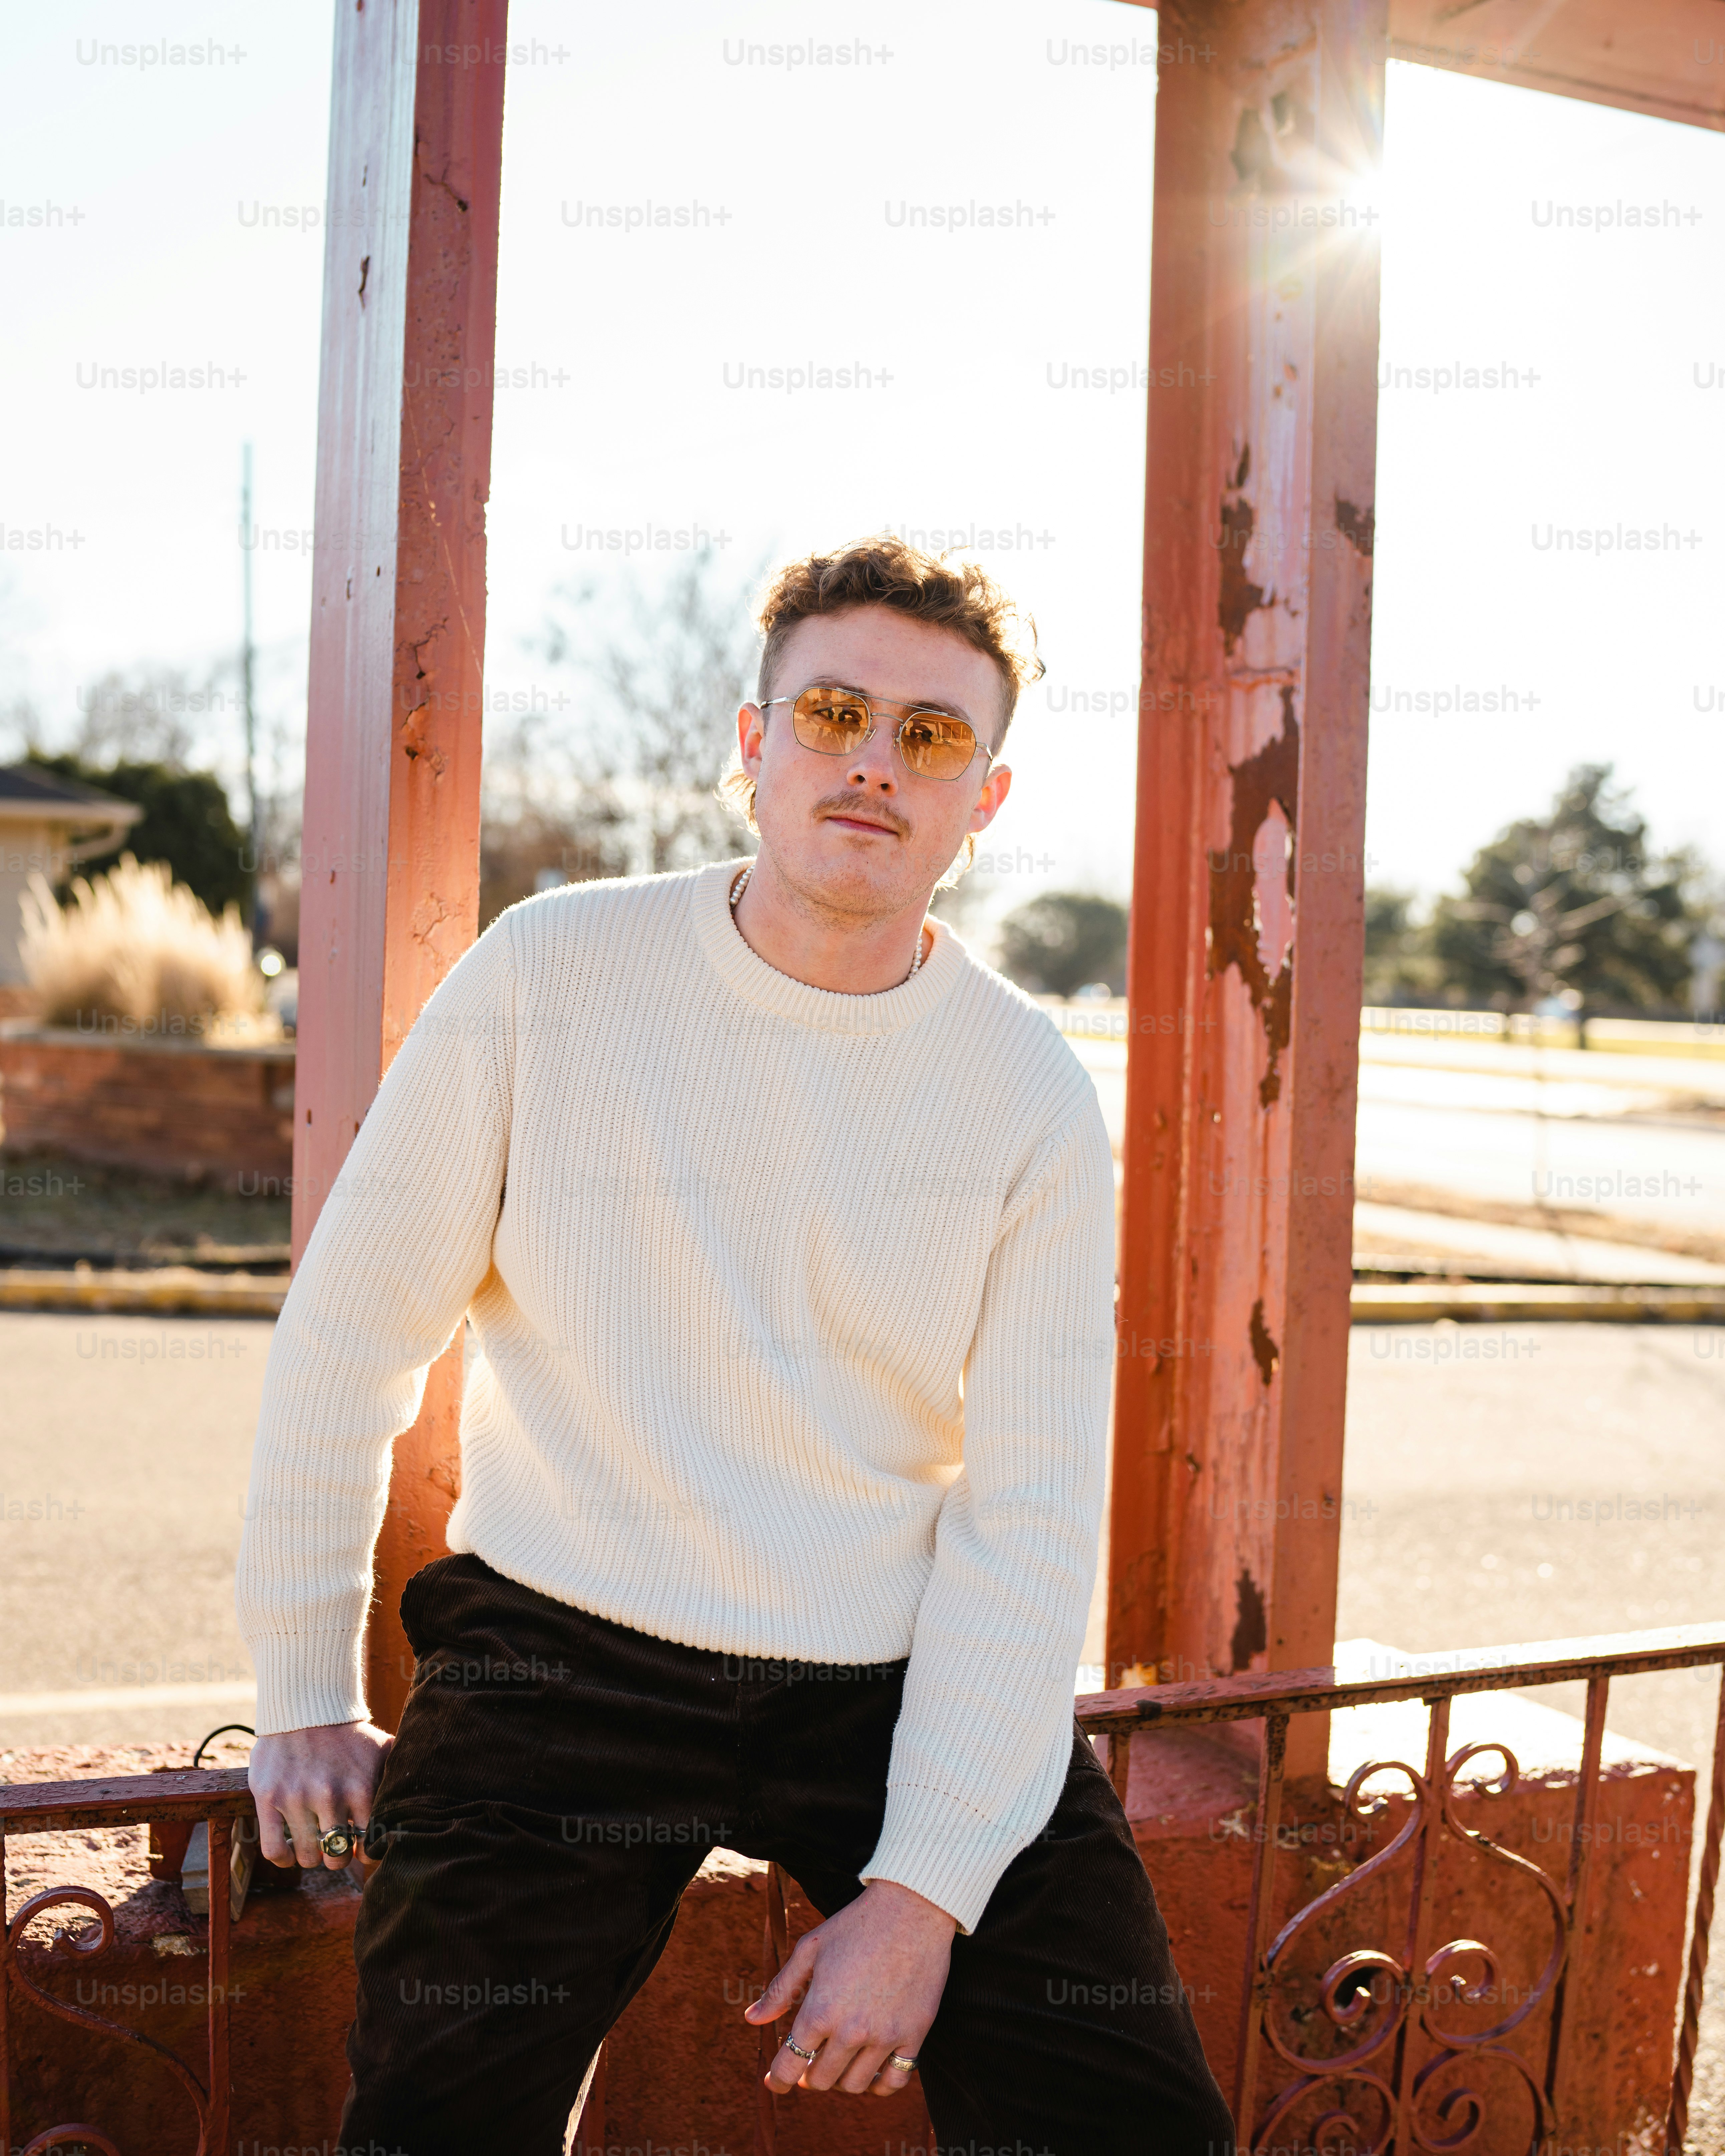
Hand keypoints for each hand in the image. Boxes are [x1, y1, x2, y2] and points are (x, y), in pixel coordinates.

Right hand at [247, 1720, 393, 1869]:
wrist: (305, 1705)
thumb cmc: (347, 1734)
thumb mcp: (381, 1750)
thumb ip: (397, 1777)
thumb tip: (422, 1799)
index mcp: (361, 1788)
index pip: (369, 1845)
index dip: (364, 1851)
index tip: (359, 1845)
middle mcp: (329, 1796)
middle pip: (337, 1857)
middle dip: (337, 1855)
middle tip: (335, 1844)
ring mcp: (296, 1798)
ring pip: (307, 1857)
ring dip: (311, 1855)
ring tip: (313, 1841)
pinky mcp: (268, 1798)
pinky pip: (273, 1849)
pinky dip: (283, 1858)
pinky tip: (289, 1851)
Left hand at [744, 1878, 954, 2097]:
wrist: (912, 1909)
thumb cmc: (856, 1925)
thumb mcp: (810, 1948)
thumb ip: (781, 1988)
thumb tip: (752, 2019)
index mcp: (820, 2009)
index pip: (790, 2065)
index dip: (777, 2080)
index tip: (775, 2082)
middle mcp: (851, 2031)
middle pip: (821, 2080)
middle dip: (809, 2076)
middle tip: (810, 2061)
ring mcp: (885, 2036)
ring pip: (856, 2086)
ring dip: (841, 2079)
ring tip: (839, 2061)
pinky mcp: (914, 2035)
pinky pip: (895, 2081)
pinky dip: (879, 2084)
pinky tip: (871, 2070)